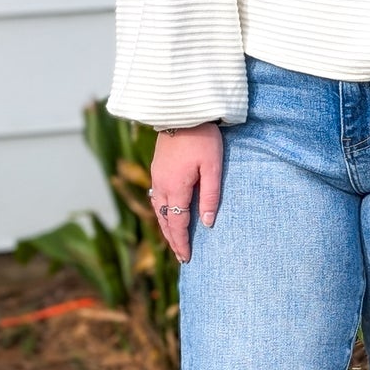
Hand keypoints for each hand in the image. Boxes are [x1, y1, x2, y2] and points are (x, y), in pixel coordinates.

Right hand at [149, 122, 222, 262]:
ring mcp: (157, 176)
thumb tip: (207, 224)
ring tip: (174, 240)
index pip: (177, 223)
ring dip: (166, 227)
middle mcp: (161, 185)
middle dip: (173, 240)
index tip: (187, 258)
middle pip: (165, 220)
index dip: (182, 243)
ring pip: (159, 210)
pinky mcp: (157, 168)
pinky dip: (162, 212)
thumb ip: (210, 196)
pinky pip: (157, 198)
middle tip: (181, 256)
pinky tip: (168, 213)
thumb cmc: (202, 138)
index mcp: (175, 188)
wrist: (182, 111)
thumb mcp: (213, 167)